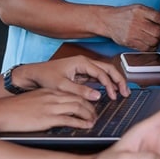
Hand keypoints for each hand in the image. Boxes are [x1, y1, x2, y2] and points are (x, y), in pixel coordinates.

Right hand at [0, 88, 99, 131]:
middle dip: (91, 108)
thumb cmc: (13, 109)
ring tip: (94, 122)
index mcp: (49, 91)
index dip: (85, 100)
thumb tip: (56, 111)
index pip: (74, 93)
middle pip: (80, 100)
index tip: (90, 107)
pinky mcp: (47, 119)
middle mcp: (52, 97)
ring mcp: (50, 107)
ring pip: (78, 108)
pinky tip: (86, 126)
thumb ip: (46, 102)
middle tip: (96, 116)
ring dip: (89, 116)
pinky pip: (70, 120)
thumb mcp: (33, 101)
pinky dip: (81, 123)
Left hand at [11, 56, 127, 99]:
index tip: (113, 96)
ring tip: (122, 92)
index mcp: (82, 62)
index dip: (110, 85)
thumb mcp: (62, 85)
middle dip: (119, 80)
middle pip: (108, 69)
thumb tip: (97, 95)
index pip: (102, 73)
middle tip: (126, 92)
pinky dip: (106, 83)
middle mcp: (85, 63)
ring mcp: (84, 68)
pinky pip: (98, 77)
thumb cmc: (45, 77)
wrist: (34, 74)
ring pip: (105, 72)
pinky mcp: (82, 74)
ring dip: (114, 81)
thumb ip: (80, 91)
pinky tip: (110, 92)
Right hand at [101, 4, 159, 49]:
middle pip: (158, 32)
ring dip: (158, 42)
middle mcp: (137, 20)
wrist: (108, 20)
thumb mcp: (139, 8)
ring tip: (156, 39)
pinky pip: (145, 48)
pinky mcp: (129, 41)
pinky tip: (149, 43)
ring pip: (153, 41)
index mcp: (141, 10)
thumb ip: (152, 15)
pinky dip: (151, 48)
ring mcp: (132, 32)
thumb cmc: (125, 14)